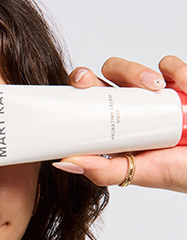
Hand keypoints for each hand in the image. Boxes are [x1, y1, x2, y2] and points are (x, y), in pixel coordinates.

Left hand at [53, 55, 186, 192]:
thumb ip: (105, 170)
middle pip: (111, 74)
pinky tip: (181, 84)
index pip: (92, 96)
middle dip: (109, 71)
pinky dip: (175, 70)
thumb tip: (64, 162)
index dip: (81, 83)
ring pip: (137, 69)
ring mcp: (159, 94)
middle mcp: (134, 105)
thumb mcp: (140, 173)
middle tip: (117, 78)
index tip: (80, 82)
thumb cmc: (180, 172)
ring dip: (138, 72)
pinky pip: (172, 66)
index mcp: (117, 123)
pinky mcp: (183, 84)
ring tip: (155, 87)